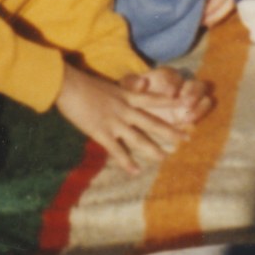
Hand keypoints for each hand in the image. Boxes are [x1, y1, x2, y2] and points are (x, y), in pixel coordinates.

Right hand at [56, 69, 194, 174]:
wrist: (68, 84)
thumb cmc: (82, 82)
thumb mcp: (105, 86)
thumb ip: (116, 94)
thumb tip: (120, 97)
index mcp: (125, 96)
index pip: (153, 99)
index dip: (169, 103)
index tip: (185, 105)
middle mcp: (124, 109)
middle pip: (152, 122)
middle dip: (170, 131)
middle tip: (186, 138)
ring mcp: (114, 121)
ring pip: (139, 138)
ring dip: (152, 149)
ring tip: (164, 158)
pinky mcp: (102, 132)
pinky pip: (117, 150)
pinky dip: (126, 162)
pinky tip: (135, 171)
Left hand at [132, 67, 217, 125]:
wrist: (135, 112)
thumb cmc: (131, 96)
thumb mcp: (127, 90)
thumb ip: (133, 85)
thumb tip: (143, 81)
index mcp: (164, 75)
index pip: (172, 75)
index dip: (173, 83)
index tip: (170, 93)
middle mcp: (180, 84)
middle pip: (193, 82)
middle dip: (192, 92)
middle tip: (186, 102)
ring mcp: (189, 96)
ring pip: (203, 94)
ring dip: (199, 103)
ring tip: (189, 116)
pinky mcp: (192, 109)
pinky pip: (204, 107)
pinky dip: (200, 113)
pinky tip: (190, 123)